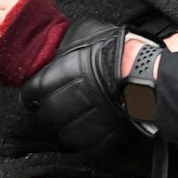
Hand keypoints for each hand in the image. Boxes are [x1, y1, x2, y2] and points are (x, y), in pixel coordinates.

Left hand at [20, 13, 146, 150]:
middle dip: (44, 110)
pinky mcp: (106, 134)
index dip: (30, 92)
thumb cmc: (115, 47)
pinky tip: (86, 128)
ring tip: (68, 117)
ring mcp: (90, 120)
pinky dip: (84, 139)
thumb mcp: (84, 31)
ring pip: (64, 133)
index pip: (32, 91)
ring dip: (63, 126)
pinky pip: (87, 145)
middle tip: (48, 105)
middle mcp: (72, 100)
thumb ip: (63, 42)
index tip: (32, 92)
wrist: (147, 68)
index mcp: (63, 74)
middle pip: (46, 114)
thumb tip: (53, 48)